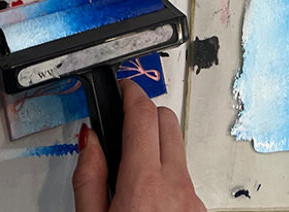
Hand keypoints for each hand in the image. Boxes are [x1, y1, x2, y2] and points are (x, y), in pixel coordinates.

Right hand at [73, 79, 205, 211]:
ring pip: (178, 147)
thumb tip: (90, 142)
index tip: (123, 88)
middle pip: (168, 120)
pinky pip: (185, 174)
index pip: (143, 116)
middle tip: (123, 122)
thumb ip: (88, 179)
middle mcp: (175, 186)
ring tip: (131, 164)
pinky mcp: (199, 207)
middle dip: (145, 113)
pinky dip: (167, 172)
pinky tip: (148, 191)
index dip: (131, 94)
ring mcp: (192, 197)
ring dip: (157, 144)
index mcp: (144, 186)